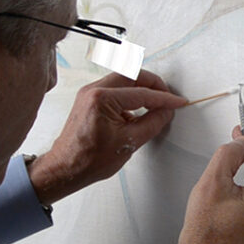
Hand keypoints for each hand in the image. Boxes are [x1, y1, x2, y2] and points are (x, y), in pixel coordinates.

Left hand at [27, 70, 186, 203]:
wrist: (65, 169)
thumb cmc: (89, 160)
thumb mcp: (129, 143)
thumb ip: (152, 123)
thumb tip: (166, 111)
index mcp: (102, 99)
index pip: (142, 93)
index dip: (164, 98)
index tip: (177, 102)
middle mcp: (93, 90)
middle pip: (132, 75)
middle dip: (153, 84)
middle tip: (167, 97)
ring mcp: (89, 93)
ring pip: (123, 79)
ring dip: (141, 88)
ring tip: (155, 104)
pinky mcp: (88, 100)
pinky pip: (114, 89)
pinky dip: (129, 95)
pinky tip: (137, 111)